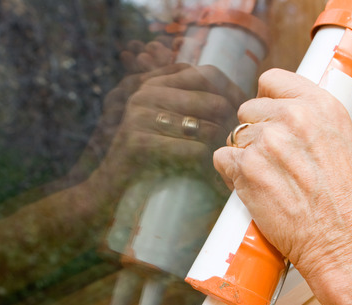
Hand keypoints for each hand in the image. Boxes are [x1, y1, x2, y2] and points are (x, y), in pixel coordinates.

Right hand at [103, 64, 245, 183]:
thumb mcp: (166, 121)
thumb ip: (189, 101)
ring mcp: (139, 116)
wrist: (109, 183)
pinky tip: (210, 173)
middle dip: (231, 126)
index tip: (242, 115)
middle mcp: (145, 93)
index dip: (232, 93)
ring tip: (227, 160)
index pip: (208, 73)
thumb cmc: (148, 153)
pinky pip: (192, 151)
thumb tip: (235, 96)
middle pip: (213, 102)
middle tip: (239, 145)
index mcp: (154, 82)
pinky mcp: (138, 143)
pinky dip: (207, 164)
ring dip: (221, 148)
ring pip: (207, 128)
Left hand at [213, 69, 351, 288]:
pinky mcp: (245, 171)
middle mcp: (291, 119)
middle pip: (249, 109)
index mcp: (321, 107)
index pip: (273, 79)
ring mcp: (265, 144)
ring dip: (244, 154)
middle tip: (272, 158)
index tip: (270, 113)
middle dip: (256, 130)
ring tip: (266, 177)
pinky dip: (231, 173)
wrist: (347, 246)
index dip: (268, 98)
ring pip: (235, 136)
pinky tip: (250, 187)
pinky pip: (222, 159)